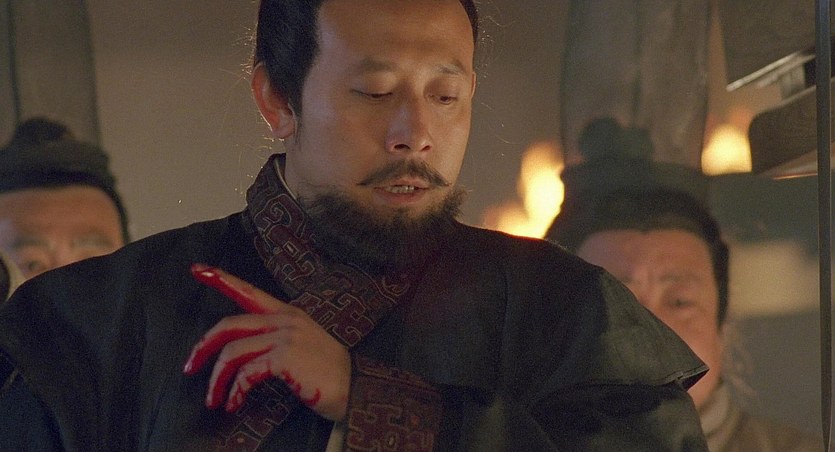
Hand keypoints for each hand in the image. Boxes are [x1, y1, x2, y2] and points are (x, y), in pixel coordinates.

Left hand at [183, 263, 350, 420]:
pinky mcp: (284, 357)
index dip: (221, 279)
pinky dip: (235, 390)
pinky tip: (234, 403)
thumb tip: (243, 356)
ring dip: (217, 380)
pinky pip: (246, 372)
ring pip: (232, 352)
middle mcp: (285, 320)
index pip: (249, 291)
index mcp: (288, 313)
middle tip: (189, 368)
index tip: (198, 269)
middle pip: (229, 325)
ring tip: (215, 400)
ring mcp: (285, 337)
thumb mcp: (304, 346)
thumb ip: (276, 340)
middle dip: (203, 347)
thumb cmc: (329, 374)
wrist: (355, 389)